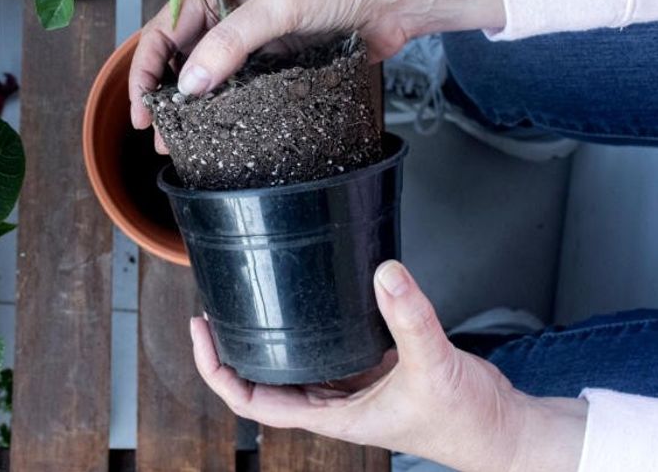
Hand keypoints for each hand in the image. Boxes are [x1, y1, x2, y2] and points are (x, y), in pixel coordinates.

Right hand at [129, 0, 505, 133]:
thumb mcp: (276, 6)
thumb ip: (229, 43)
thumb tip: (189, 86)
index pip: (164, 29)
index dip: (146, 69)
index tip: (143, 109)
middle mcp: (232, 16)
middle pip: (184, 58)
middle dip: (166, 97)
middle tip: (160, 137)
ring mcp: (259, 43)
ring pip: (214, 79)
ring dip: (197, 110)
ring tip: (185, 146)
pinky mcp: (284, 65)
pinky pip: (247, 91)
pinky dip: (231, 112)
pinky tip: (225, 135)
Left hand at [191, 261, 586, 471]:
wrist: (500, 429)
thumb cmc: (466, 420)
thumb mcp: (434, 366)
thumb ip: (411, 319)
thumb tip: (387, 274)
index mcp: (333, 416)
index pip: (254, 401)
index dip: (219, 371)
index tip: (202, 333)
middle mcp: (334, 403)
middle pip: (264, 380)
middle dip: (233, 349)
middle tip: (213, 307)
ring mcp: (350, 386)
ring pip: (294, 364)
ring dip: (267, 339)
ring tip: (247, 299)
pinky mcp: (371, 369)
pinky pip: (327, 349)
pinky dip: (308, 329)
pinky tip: (305, 301)